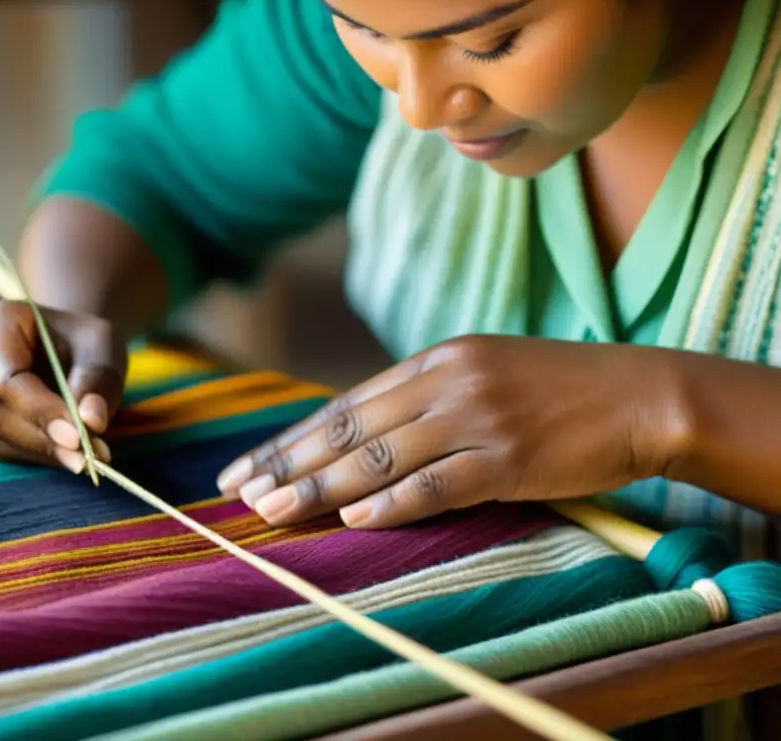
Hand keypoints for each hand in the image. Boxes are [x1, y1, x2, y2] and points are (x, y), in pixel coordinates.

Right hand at [0, 300, 125, 472]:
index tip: (79, 439)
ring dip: (35, 453)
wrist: (51, 345)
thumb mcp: (100, 348)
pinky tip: (50, 449)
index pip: (7, 379)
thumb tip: (92, 422)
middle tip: (87, 458)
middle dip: (40, 440)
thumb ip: (98, 381)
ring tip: (78, 456)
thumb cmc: (77, 344)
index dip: (40, 413)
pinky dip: (20, 456)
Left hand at [216, 336, 680, 528]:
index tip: (248, 466)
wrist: (639, 394)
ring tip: (273, 511)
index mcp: (435, 360)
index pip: (346, 406)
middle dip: (287, 463)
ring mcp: (476, 418)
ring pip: (381, 457)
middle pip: (349, 429)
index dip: (291, 439)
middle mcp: (446, 383)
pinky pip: (438, 482)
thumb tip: (363, 438)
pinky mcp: (509, 456)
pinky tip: (354, 517)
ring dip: (320, 487)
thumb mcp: (482, 373)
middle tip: (238, 491)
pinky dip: (393, 502)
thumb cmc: (558, 389)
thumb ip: (424, 398)